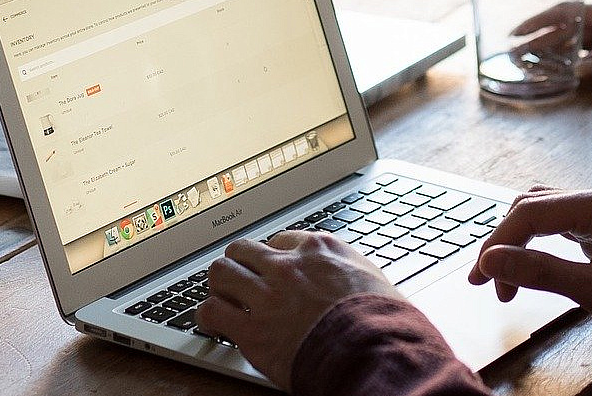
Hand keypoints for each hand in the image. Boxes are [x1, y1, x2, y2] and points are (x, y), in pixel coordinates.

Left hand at [197, 230, 403, 387]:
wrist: (374, 352)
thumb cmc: (384, 322)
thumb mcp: (374, 281)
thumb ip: (351, 275)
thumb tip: (352, 282)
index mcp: (320, 251)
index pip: (282, 240)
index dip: (274, 256)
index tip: (273, 268)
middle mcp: (288, 266)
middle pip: (244, 249)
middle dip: (240, 264)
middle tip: (240, 279)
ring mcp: (267, 296)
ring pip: (221, 272)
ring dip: (220, 285)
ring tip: (221, 296)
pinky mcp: (251, 330)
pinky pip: (211, 311)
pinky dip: (207, 316)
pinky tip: (211, 322)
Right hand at [467, 186, 591, 351]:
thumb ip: (540, 271)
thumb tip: (493, 260)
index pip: (532, 212)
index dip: (499, 242)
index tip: (482, 274)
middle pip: (535, 207)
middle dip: (505, 242)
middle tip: (486, 280)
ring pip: (546, 216)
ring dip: (521, 244)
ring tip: (504, 279)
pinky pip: (563, 228)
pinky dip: (540, 247)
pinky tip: (532, 266)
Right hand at [514, 3, 591, 79]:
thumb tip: (577, 69)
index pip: (568, 13)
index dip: (538, 22)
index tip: (515, 34)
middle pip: (572, 25)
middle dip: (542, 37)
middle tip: (516, 54)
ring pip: (585, 36)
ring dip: (560, 47)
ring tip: (536, 62)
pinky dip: (583, 54)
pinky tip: (573, 66)